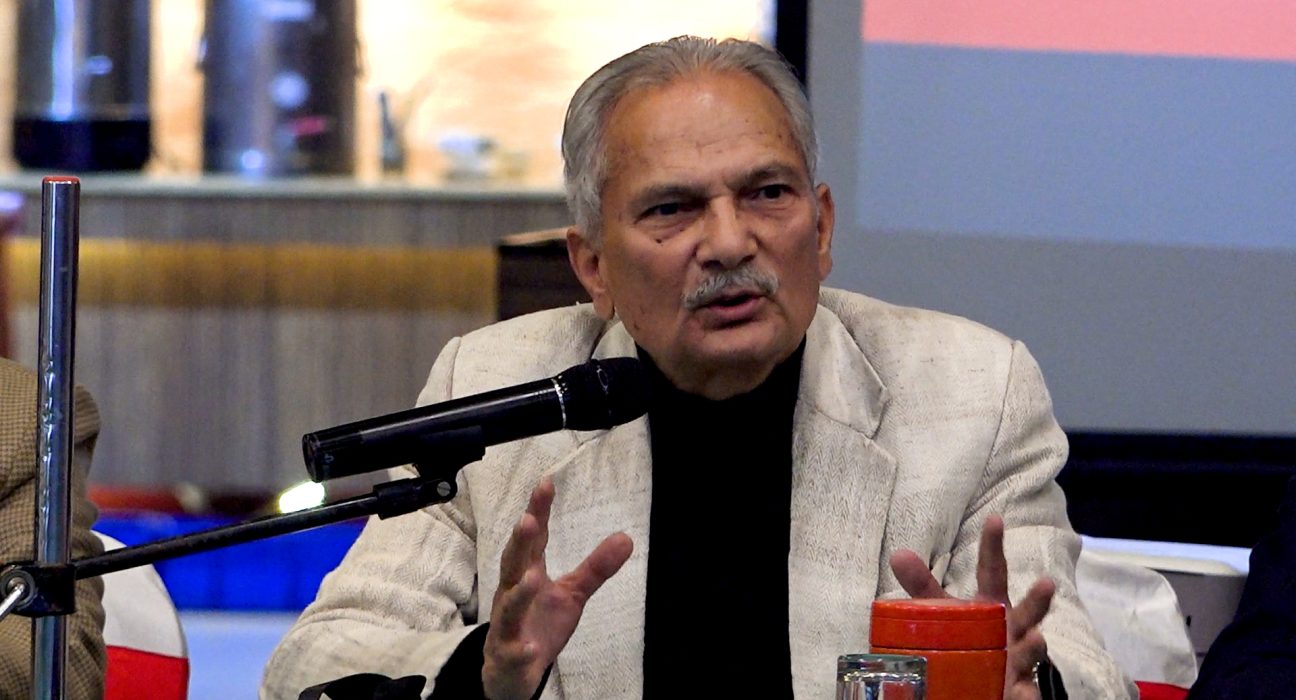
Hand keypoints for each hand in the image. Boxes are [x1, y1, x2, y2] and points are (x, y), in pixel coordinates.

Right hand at [482, 477, 633, 699]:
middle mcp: (512, 594)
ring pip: (509, 608)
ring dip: (519, 593)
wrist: (512, 671)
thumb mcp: (571, 594)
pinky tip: (531, 647)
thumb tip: (627, 538)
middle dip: (519, 543)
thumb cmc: (538, 623)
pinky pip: (513, 652)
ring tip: (533, 578)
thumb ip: (595, 568)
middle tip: (528, 520)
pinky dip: (521, 649)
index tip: (546, 483)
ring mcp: (508, 626)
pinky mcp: (509, 656)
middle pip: (513, 565)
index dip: (538, 512)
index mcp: (527, 574)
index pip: (533, 540)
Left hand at [889, 515, 1053, 699]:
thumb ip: (924, 586)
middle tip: (1047, 583)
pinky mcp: (1019, 690)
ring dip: (1034, 646)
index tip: (995, 519)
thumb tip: (898, 555)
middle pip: (1029, 612)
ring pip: (1032, 653)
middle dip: (1038, 600)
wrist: (990, 678)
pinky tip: (1022, 692)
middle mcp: (1014, 629)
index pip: (993, 571)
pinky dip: (1025, 692)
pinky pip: (1025, 692)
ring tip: (1036, 640)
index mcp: (994, 605)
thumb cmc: (970, 634)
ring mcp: (1019, 660)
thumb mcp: (945, 610)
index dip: (993, 546)